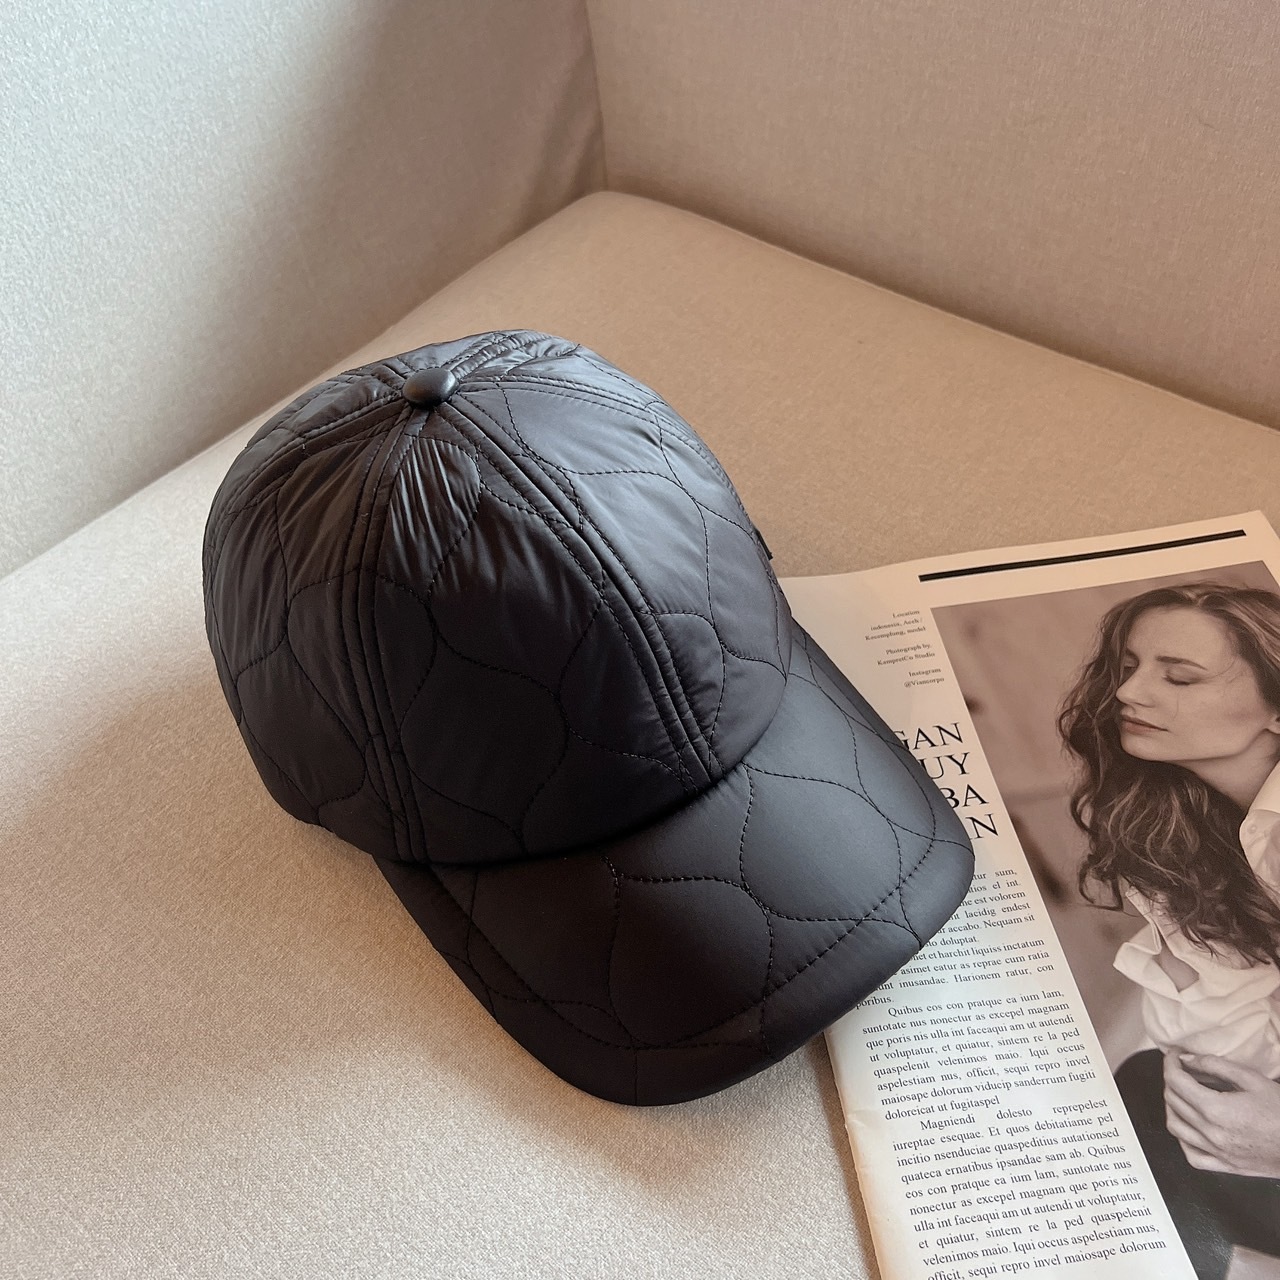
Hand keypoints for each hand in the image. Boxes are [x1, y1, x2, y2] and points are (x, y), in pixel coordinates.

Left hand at [1164, 1051, 1279, 1177]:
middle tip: (1180, 1068)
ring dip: (1172, 1105)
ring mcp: (1216, 1153)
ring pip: (1175, 1127)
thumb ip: (1216, 1065)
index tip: (1174, 1054)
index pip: (1176, 1081)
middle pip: (1172, 1101)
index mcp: (1215, 1110)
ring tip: (1181, 1093)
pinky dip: (1183, 1138)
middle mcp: (1210, 1133)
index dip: (1170, 1063)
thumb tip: (1187, 1059)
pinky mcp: (1225, 1166)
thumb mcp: (1252, 1080)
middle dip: (1171, 1079)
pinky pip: (1191, 1155)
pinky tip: (1189, 1126)